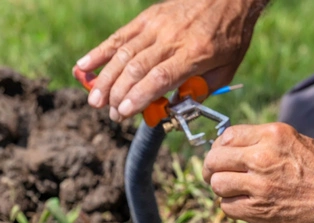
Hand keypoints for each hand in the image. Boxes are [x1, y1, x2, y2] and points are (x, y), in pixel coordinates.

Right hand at [74, 0, 264, 120]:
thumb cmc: (230, 36)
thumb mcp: (226, 68)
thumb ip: (201, 90)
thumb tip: (175, 107)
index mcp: (194, 54)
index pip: (159, 78)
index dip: (138, 96)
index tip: (124, 113)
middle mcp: (171, 39)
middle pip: (137, 69)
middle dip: (119, 95)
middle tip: (111, 114)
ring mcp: (157, 26)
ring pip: (124, 54)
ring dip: (105, 79)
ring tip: (94, 100)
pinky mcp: (148, 17)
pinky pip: (120, 36)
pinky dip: (100, 52)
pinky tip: (83, 66)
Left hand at [203, 123, 313, 222]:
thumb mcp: (295, 141)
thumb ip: (264, 141)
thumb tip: (234, 146)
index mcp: (272, 135)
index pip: (227, 136)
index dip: (218, 148)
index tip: (220, 156)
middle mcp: (263, 157)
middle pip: (215, 160)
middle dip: (211, 169)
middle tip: (215, 176)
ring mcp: (260, 184)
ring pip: (218, 184)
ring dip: (223, 189)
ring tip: (235, 192)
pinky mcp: (260, 209)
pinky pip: (228, 207)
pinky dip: (232, 207)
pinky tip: (246, 205)